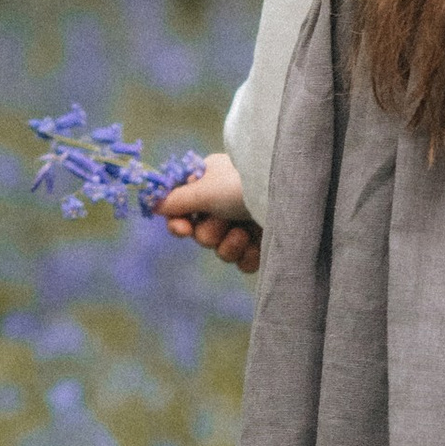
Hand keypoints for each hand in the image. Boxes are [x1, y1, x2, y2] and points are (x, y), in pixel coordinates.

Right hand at [160, 150, 262, 274]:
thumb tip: (154, 204)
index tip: (182, 230)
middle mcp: (227, 203)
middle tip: (224, 220)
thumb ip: (178, 199)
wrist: (290, 196)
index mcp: (211, 183)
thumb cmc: (244, 184)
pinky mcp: (263, 243)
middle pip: (201, 234)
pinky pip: (243, 262)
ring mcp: (246, 223)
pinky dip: (248, 256)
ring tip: (244, 231)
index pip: (183, 208)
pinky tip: (257, 244)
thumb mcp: (205, 189)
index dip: (179, 223)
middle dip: (211, 232)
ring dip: (229, 245)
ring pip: (221, 251)